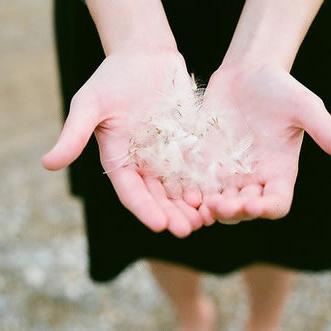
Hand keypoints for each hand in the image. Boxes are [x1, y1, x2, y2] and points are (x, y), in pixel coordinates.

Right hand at [42, 51, 203, 236]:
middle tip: (187, 229)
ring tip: (206, 218)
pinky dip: (205, 182)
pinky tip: (217, 192)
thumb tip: (47, 164)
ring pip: (179, 187)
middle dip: (171, 214)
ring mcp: (166, 154)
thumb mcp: (90, 104)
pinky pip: (196, 166)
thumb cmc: (113, 78)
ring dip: (190, 205)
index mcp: (119, 160)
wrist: (144, 56)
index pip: (131, 191)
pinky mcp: (186, 144)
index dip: (144, 209)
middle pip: (158, 195)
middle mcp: (143, 163)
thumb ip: (74, 134)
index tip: (160, 225)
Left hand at [198, 65, 330, 223]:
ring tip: (203, 204)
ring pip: (220, 201)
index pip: (276, 203)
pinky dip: (195, 193)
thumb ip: (322, 127)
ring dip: (212, 208)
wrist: (245, 75)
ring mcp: (228, 171)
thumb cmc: (278, 87)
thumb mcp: (302, 105)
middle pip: (244, 208)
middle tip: (221, 206)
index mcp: (278, 171)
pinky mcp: (207, 162)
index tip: (254, 205)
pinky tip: (187, 193)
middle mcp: (253, 177)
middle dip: (234, 212)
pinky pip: (200, 184)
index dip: (266, 209)